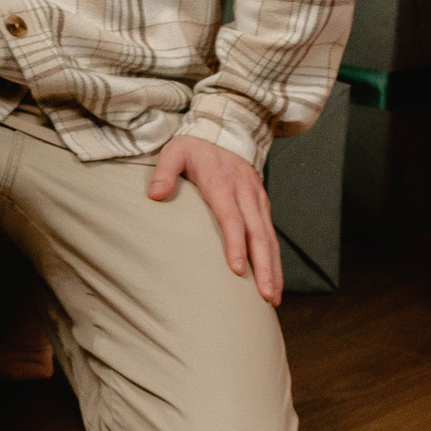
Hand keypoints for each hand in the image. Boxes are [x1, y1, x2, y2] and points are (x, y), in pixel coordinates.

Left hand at [147, 134, 282, 303]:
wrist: (226, 131)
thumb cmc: (195, 146)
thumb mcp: (174, 151)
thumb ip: (164, 172)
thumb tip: (155, 195)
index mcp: (223, 184)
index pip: (232, 218)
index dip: (236, 244)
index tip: (238, 270)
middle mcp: (246, 194)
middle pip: (259, 235)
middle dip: (265, 267)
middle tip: (267, 296)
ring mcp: (257, 201)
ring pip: (270, 239)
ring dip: (274, 268)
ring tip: (274, 298)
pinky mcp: (262, 206)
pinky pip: (271, 236)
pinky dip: (275, 259)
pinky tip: (274, 281)